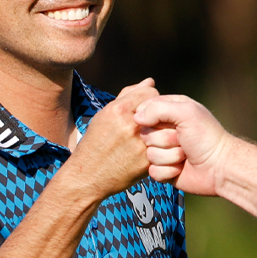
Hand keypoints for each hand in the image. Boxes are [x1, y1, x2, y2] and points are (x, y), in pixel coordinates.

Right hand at [68, 78, 158, 196]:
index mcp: (119, 110)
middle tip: (152, 122)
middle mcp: (131, 126)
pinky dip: (163, 148)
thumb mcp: (105, 115)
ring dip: (164, 131)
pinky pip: (166, 148)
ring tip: (155, 136)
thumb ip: (128, 96)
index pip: (151, 92)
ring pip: (167, 128)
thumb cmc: (96, 142)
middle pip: (161, 109)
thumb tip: (150, 81)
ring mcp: (141, 145)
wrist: (89, 176)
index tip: (146, 108)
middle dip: (159, 114)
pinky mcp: (147, 162)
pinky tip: (153, 150)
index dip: (150, 99)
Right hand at [134, 94, 232, 195]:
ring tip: (185, 155)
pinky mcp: (163, 169)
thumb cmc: (206, 137)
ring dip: (169, 157)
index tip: (169, 123)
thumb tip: (136, 117)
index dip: (151, 119)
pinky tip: (181, 168)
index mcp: (170, 111)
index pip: (144, 110)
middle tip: (182, 140)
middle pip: (144, 134)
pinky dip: (168, 171)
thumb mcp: (186, 112)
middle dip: (164, 140)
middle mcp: (164, 130)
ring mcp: (163, 150)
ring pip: (148, 154)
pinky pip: (152, 171)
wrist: (219, 167)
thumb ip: (158, 108)